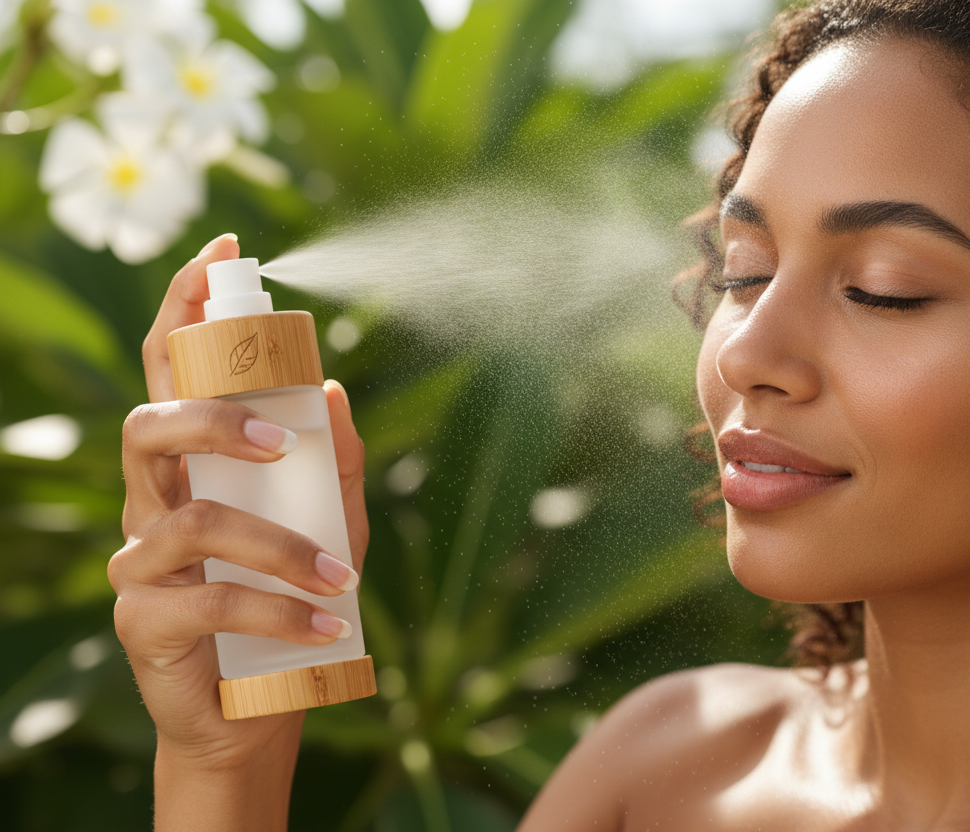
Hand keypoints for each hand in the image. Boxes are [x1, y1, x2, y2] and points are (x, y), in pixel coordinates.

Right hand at [109, 234, 369, 772]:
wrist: (263, 701)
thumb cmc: (293, 597)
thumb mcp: (333, 521)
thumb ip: (336, 458)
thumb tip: (337, 387)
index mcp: (196, 461)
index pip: (174, 368)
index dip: (189, 306)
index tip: (226, 249)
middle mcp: (156, 499)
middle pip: (149, 424)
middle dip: (212, 415)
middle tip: (284, 439)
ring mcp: (142, 559)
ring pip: (191, 520)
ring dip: (278, 544)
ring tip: (342, 576)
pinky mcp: (145, 619)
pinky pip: (210, 598)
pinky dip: (278, 606)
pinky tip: (330, 621)